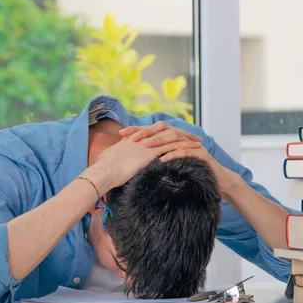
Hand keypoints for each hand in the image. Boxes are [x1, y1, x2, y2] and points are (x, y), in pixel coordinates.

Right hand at [88, 132, 202, 191]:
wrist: (103, 171)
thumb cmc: (104, 170)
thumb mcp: (111, 161)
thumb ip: (117, 159)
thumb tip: (115, 165)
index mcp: (134, 138)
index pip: (155, 133)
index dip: (167, 134)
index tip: (176, 137)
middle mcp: (142, 138)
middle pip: (167, 131)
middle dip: (181, 133)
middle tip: (193, 138)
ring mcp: (147, 143)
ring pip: (173, 137)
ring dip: (187, 140)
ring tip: (199, 143)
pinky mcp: (151, 152)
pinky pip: (173, 147)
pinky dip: (185, 148)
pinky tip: (194, 151)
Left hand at [121, 122, 235, 194]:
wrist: (214, 181)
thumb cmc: (188, 173)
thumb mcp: (167, 164)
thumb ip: (153, 158)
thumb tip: (131, 158)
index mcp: (171, 138)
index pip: (152, 130)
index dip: (137, 130)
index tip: (121, 134)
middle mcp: (181, 137)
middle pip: (162, 128)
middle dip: (146, 132)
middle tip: (131, 138)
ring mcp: (191, 144)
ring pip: (172, 137)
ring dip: (158, 141)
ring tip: (145, 146)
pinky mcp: (199, 153)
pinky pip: (184, 151)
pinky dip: (172, 154)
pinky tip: (162, 160)